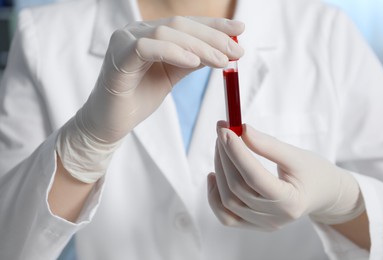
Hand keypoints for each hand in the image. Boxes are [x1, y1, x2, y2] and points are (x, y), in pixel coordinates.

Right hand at [57, 17, 244, 182]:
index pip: (186, 23)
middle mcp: (136, 31)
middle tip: (237, 51)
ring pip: (167, 33)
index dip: (214, 25)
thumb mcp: (172, 75)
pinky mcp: (117, 59)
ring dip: (200, 47)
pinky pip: (147, 48)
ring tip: (222, 61)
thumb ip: (192, 60)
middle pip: (180, 25)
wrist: (110, 123)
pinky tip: (194, 63)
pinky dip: (173, 52)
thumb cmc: (138, 98)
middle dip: (213, 37)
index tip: (240, 30)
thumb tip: (221, 50)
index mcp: (150, 34)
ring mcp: (124, 42)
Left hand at [207, 122, 364, 230]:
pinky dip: (215, 196)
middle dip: (225, 156)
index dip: (236, 152)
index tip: (225, 130)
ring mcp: (263, 224)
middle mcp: (276, 218)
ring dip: (218, 170)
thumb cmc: (313, 172)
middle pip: (237, 188)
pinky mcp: (253, 225)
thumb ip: (268, 145)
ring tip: (221, 147)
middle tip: (222, 131)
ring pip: (227, 201)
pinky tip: (214, 175)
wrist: (323, 194)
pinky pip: (226, 216)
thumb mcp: (296, 155)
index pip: (254, 177)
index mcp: (291, 202)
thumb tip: (241, 130)